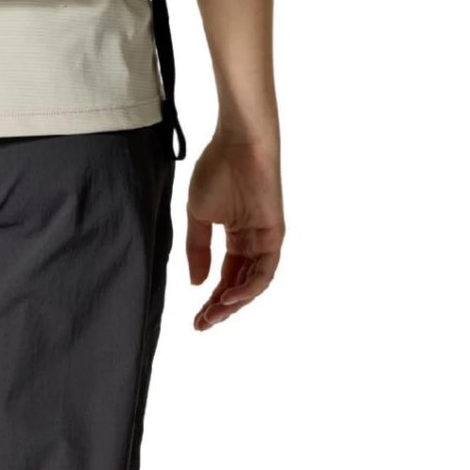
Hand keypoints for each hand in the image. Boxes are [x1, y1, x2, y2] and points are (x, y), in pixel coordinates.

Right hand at [185, 132, 283, 330]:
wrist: (238, 145)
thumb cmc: (217, 170)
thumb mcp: (199, 215)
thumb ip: (198, 249)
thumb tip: (196, 282)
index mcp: (235, 237)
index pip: (225, 277)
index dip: (210, 299)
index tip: (195, 319)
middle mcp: (252, 243)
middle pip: (238, 285)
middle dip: (220, 308)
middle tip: (203, 324)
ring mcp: (264, 241)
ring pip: (252, 283)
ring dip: (233, 303)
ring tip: (213, 315)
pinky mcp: (274, 235)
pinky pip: (264, 270)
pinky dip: (249, 287)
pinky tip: (230, 297)